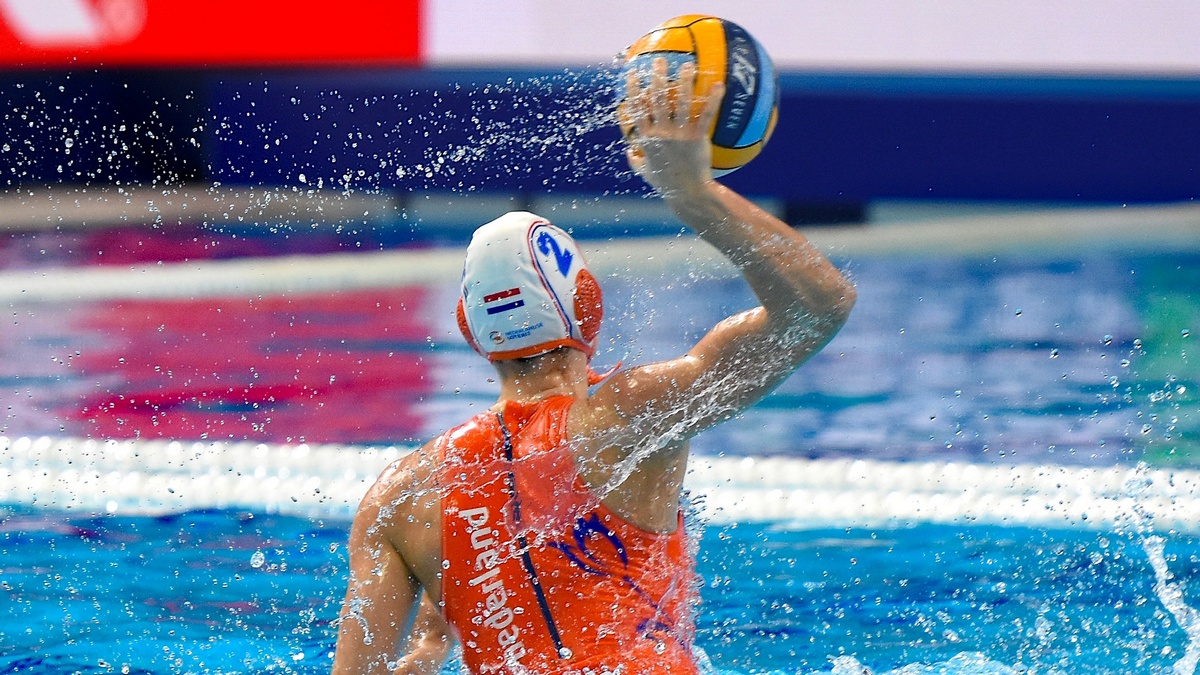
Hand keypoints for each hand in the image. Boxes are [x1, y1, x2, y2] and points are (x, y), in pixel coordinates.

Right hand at [621, 57, 723, 196]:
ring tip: (688, 65)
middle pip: (656, 99)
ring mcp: (678, 135)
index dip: (633, 89)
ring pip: (680, 103)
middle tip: (659, 61)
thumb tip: (629, 152)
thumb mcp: (645, 173)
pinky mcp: (696, 139)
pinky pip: (705, 115)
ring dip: (683, 82)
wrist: (687, 194)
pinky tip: (719, 85)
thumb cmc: (666, 184)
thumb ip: (635, 160)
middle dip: (656, 77)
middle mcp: (660, 133)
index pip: (636, 109)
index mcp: (647, 139)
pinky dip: (712, 99)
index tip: (632, 73)